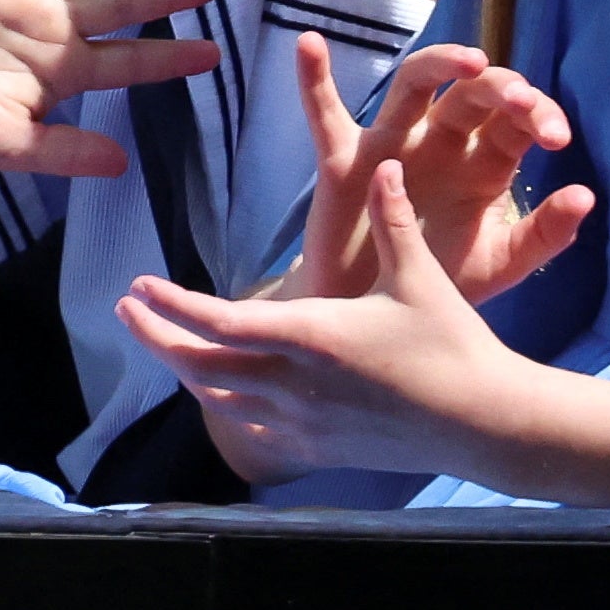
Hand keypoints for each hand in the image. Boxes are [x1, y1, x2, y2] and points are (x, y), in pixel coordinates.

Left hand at [119, 162, 532, 481]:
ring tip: (162, 341)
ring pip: (219, 399)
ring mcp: (304, 423)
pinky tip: (218, 388)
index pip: (220, 323)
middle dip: (156, 337)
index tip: (137, 285)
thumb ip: (391, 220)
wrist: (484, 424)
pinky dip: (222, 403)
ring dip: (183, 370)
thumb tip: (381, 163)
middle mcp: (297, 385)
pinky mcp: (319, 446)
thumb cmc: (455, 345)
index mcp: (314, 336)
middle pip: (200, 366)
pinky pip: (251, 427)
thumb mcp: (421, 277)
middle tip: (126, 309)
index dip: (171, 305)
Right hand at [281, 36, 591, 304]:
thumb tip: (586, 196)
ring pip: (413, 84)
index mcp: (483, 161)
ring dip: (440, 64)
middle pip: (472, 94)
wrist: (378, 321)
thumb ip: (543, 235)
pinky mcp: (343, 162)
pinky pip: (325, 115)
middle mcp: (440, 141)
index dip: (539, 117)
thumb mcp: (499, 264)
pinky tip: (309, 43)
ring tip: (468, 61)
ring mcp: (391, 145)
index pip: (516, 120)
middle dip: (501, 89)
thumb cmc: (439, 280)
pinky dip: (314, 79)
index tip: (558, 138)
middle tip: (523, 102)